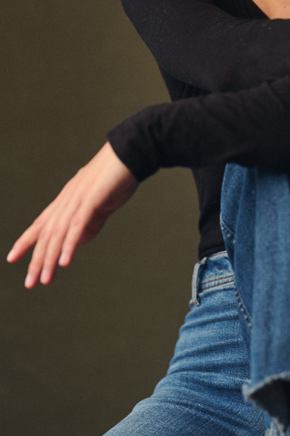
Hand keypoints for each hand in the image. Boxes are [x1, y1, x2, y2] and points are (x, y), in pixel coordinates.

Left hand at [7, 142, 138, 287]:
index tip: (12, 257)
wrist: (131, 153)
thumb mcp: (100, 203)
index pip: (41, 223)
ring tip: (45, 278)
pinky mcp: (91, 199)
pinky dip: (69, 244)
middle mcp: (67, 200)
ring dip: (50, 258)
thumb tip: (78, 241)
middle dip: (37, 259)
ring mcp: (77, 199)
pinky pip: (77, 225)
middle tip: (31, 282)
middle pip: (46, 233)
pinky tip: (64, 261)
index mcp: (67, 199)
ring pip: (58, 233)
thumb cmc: (118, 177)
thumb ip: (89, 222)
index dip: (25, 241)